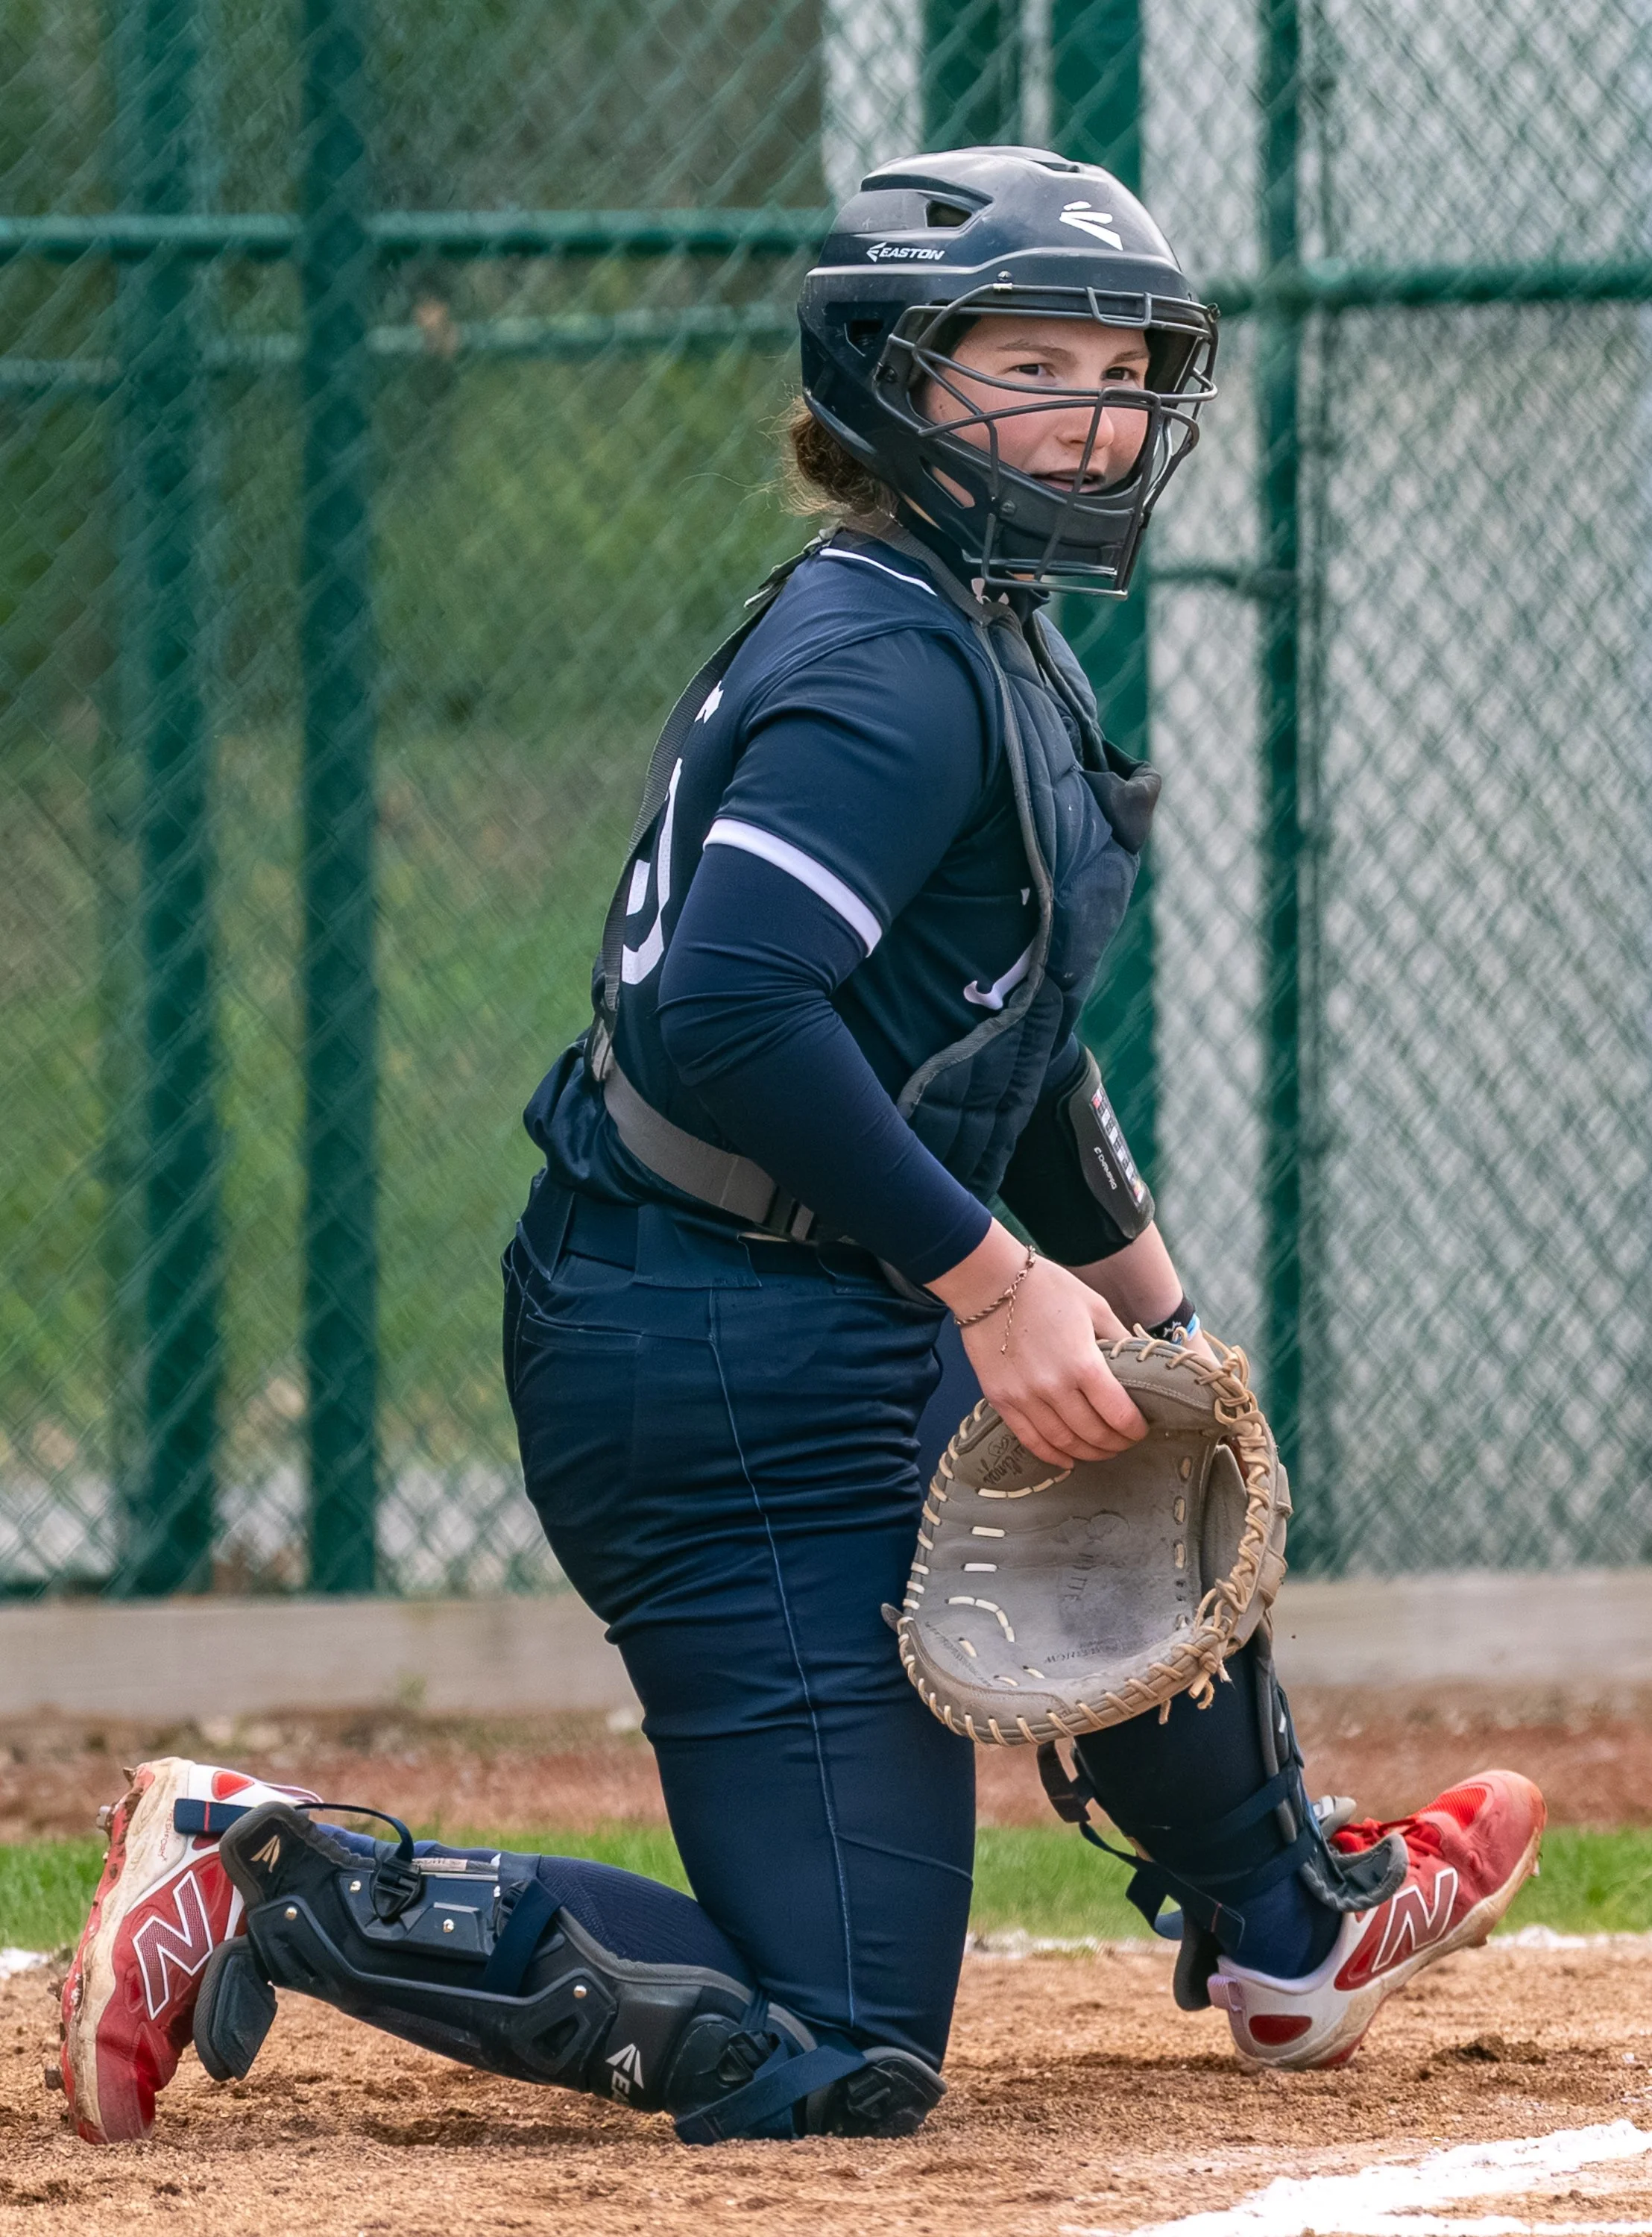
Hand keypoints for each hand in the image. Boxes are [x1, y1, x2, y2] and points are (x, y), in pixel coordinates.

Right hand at [930, 1224, 1147, 1467]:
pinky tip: (1067, 1458)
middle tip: (1125, 1441)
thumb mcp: (1095, 1307)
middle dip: (1116, 1444)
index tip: (1142, 1428)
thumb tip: (1143, 1364)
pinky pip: (1030, 1439)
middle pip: (1093, 1434)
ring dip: (1087, 1453)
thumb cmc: (1046, 1288)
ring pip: (1063, 1443)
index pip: (1119, 1415)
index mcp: (1083, 1364)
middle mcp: (1054, 1388)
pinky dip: (1052, 1455)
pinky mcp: (1001, 1400)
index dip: (1135, 1429)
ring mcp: (1024, 1398)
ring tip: (1101, 1450)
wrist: (988, 1282)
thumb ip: (1120, 1340)